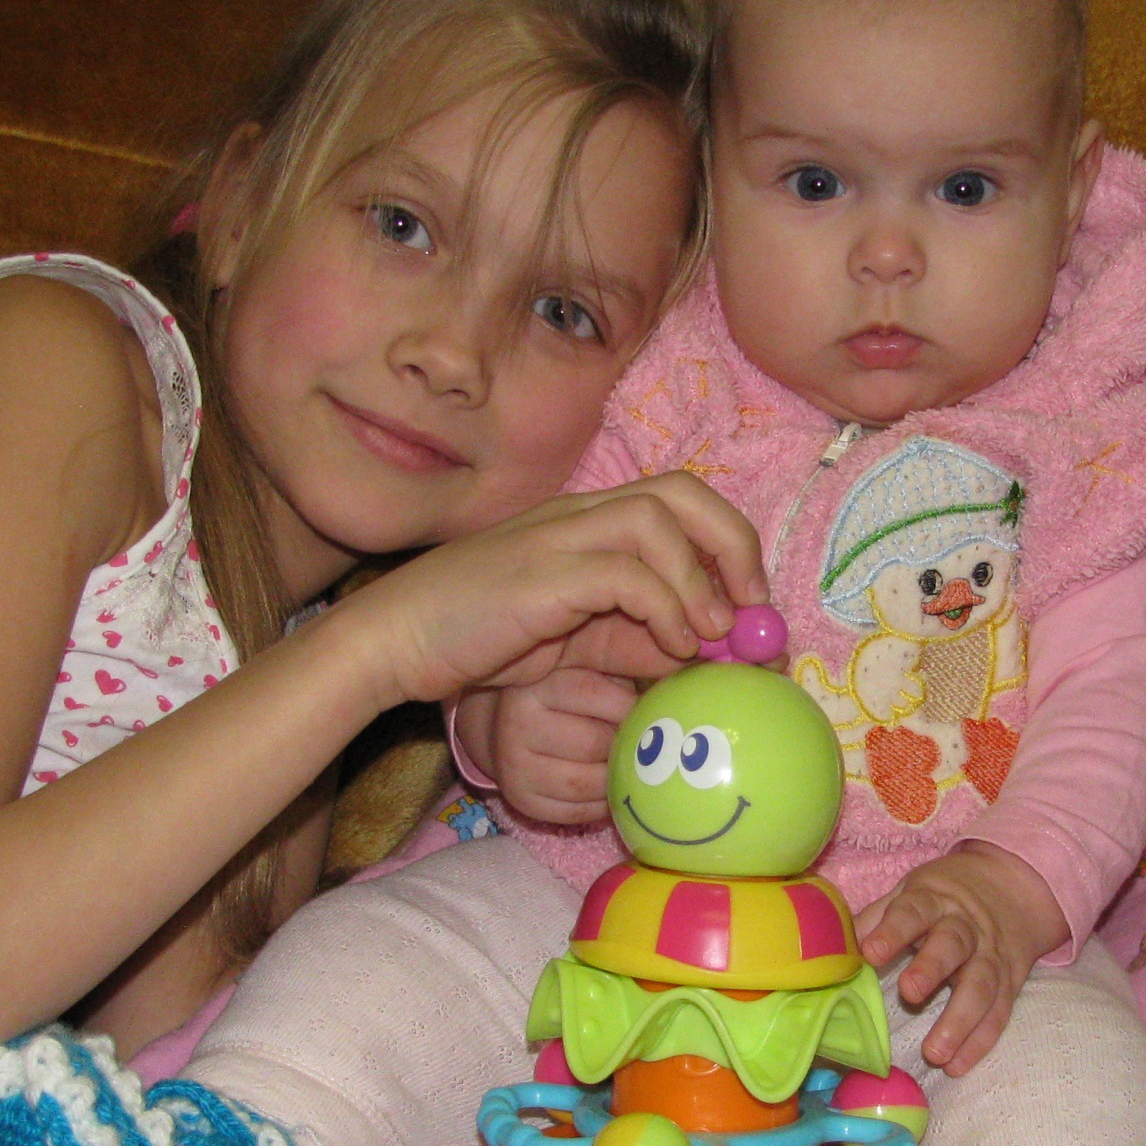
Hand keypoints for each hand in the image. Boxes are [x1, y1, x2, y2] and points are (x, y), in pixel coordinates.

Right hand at [339, 474, 765, 707]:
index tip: (751, 606)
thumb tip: (701, 653)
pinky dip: (663, 607)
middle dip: (732, 545)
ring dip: (700, 581)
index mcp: (586, 522)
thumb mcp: (574, 642)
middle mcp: (577, 516)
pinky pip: (624, 574)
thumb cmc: (478, 640)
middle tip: (751, 609)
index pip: (678, 499)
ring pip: (657, 521)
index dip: (728, 543)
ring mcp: (557, 537)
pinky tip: (671, 647)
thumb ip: (635, 639)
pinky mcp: (542, 573)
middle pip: (681, 492)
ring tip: (710, 636)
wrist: (394, 641)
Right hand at [487, 667, 640, 822]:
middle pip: (593, 744)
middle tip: (644, 744)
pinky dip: (602, 804)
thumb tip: (678, 665)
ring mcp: (514, 767)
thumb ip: (622, 662)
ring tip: (630, 766)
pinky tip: (611, 788)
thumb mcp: (587, 668)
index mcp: (535, 685)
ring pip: (586, 784)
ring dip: (617, 779)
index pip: (590, 692)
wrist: (510, 729)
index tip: (649, 710)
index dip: (628, 704)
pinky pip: (576, 812)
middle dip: (627, 746)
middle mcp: (516, 724)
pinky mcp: (521, 801)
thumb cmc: (566, 696)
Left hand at [855, 842, 1069, 1074]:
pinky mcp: (1010, 983)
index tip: (870, 953)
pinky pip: (998, 1013)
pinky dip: (980, 1042)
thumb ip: (878, 917)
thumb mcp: (912, 891)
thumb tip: (838, 946)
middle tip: (910, 993)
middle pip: (953, 945)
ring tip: (934, 1053)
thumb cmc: (944, 897)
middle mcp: (966, 927)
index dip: (892, 931)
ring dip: (959, 1021)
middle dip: (932, 968)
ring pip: (980, 987)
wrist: (1012, 887)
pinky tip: (957, 1066)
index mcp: (934, 900)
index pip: (913, 911)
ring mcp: (991, 956)